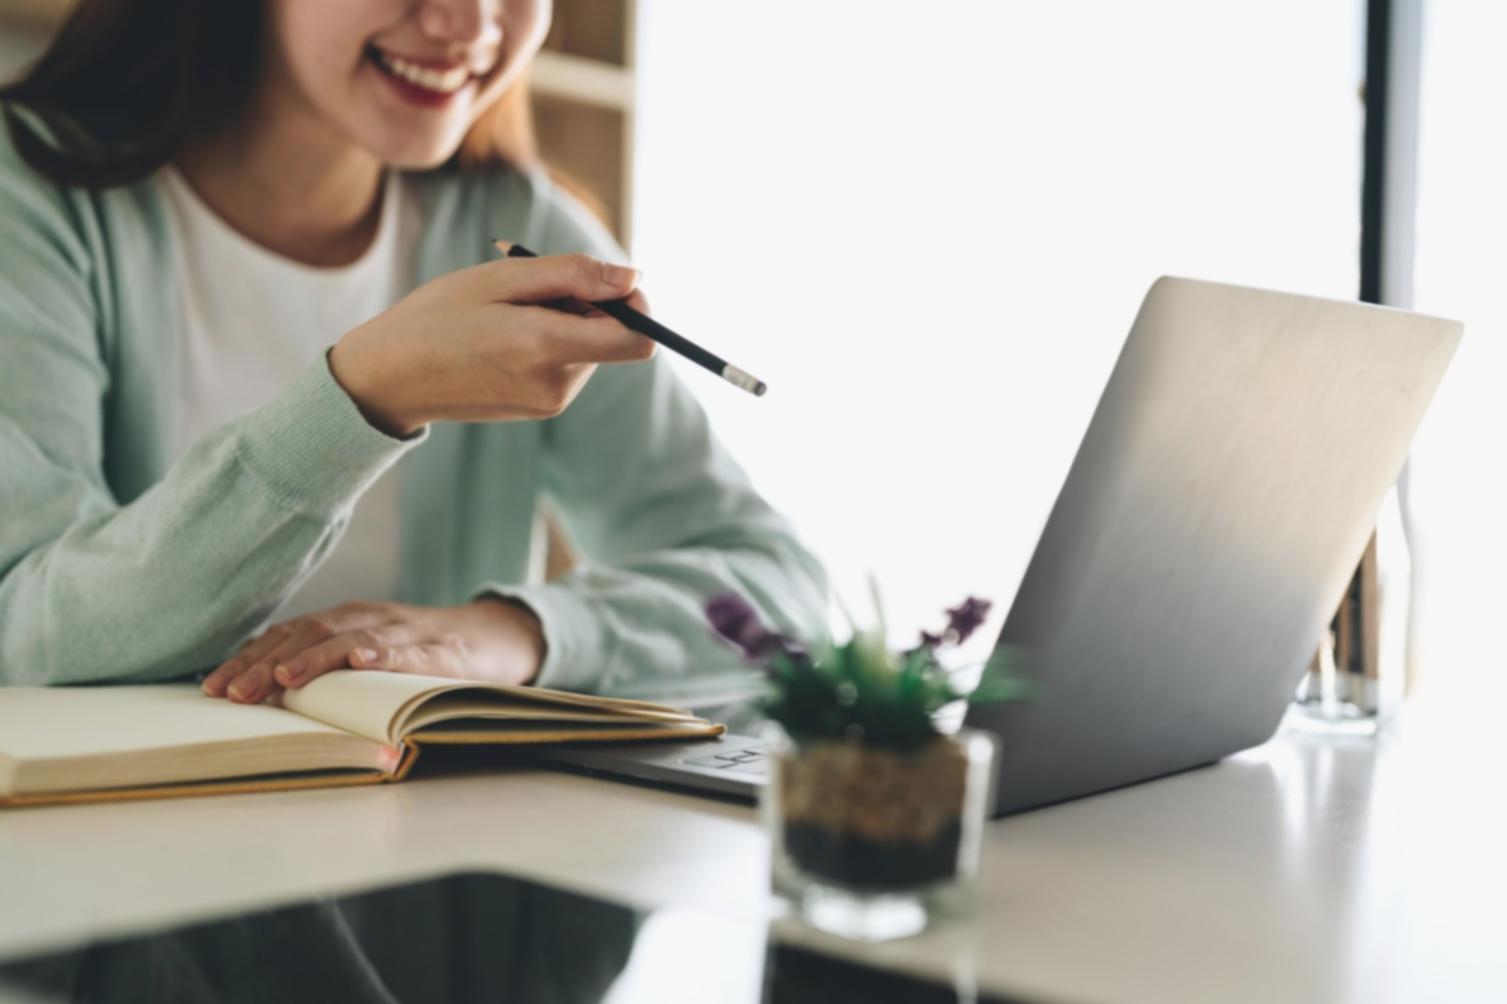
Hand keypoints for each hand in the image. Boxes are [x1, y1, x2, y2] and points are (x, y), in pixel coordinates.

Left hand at [202, 597, 545, 703]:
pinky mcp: (442, 651)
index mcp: (348, 620)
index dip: (250, 658)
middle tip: (233, 694)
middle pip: (310, 634)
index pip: (288, 634)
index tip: (213, 688)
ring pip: (353, 638)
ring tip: (286, 680)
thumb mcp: (371, 654)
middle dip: (267, 664)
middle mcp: (371, 618)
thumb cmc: (425, 654)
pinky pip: (410, 651)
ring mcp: (406, 632)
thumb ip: (330, 666)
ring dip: (316, 658)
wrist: (496, 636)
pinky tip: (362, 662)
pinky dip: (384, 654)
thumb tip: (264, 695)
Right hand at [329, 251, 654, 436]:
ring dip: (565, 322)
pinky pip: (568, 366)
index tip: (610, 281)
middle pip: (613, 337)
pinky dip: (550, 343)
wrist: (389, 378)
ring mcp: (550, 403)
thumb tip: (633, 278)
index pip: (637, 339)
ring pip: (591, 350)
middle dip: (588, 305)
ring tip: (508, 314)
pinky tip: (504, 337)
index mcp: (546, 348)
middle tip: (529, 291)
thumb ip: (573, 276)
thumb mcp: (502, 279)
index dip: (638, 305)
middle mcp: (556, 385)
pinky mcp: (541, 409)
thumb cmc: (438, 317)